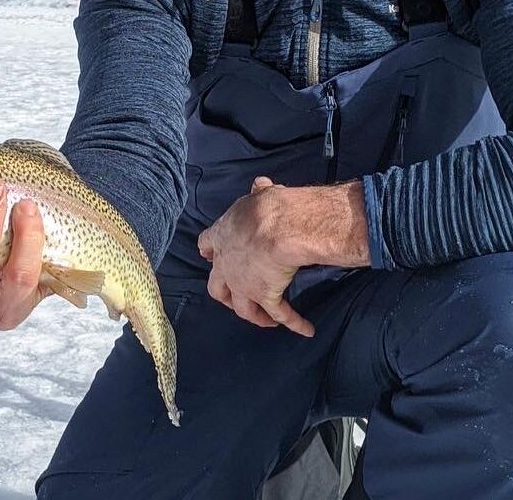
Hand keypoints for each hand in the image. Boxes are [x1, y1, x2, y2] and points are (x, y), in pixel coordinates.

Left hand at [198, 177, 313, 335]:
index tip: (207, 256)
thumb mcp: (259, 195)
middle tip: (234, 300)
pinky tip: (306, 329)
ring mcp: (243, 284)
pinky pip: (281, 314)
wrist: (279, 227)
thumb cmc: (267, 207)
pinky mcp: (264, 296)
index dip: (209, 251)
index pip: (206, 244)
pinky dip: (294, 322)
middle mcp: (227, 264)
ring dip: (255, 316)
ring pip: (243, 308)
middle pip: (216, 287)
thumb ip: (258, 193)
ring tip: (267, 321)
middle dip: (225, 296)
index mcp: (222, 235)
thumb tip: (261, 184)